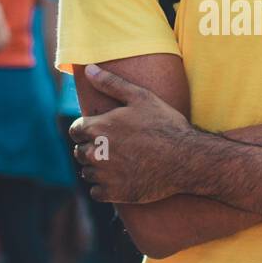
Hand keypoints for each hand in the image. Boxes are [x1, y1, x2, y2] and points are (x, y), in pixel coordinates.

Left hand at [70, 64, 194, 203]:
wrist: (186, 159)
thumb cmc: (165, 124)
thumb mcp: (140, 97)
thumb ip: (111, 83)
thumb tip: (89, 68)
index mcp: (98, 128)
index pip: (75, 130)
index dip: (87, 129)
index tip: (102, 131)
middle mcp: (96, 152)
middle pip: (80, 152)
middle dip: (92, 148)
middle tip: (115, 146)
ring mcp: (105, 175)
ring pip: (87, 172)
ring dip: (98, 168)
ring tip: (119, 162)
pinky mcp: (114, 193)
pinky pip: (96, 192)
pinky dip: (104, 187)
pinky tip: (121, 179)